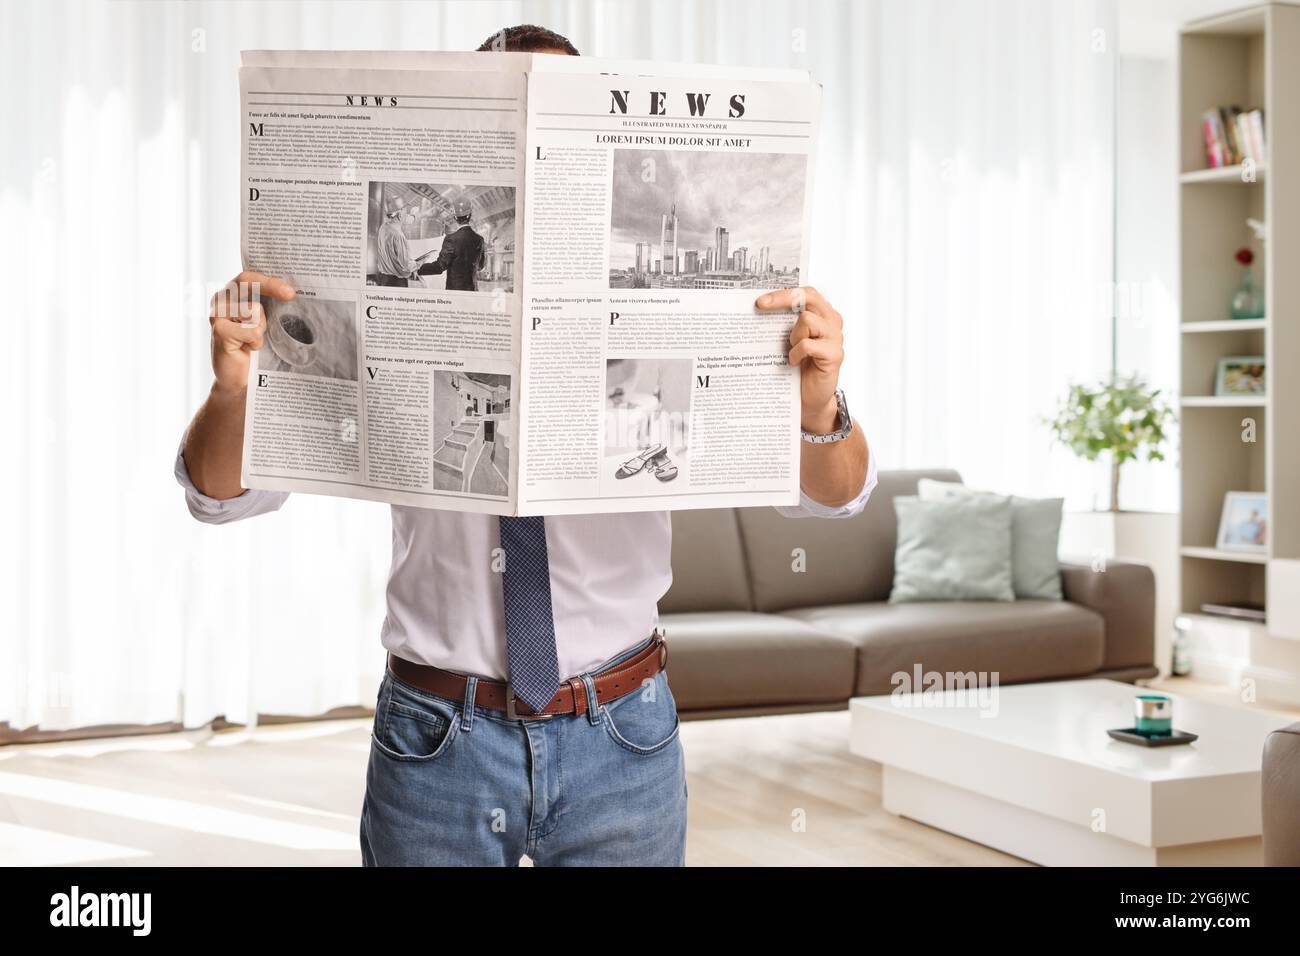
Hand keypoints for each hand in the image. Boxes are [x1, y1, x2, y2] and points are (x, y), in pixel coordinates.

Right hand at [209, 271, 294, 392]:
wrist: (237, 378)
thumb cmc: (250, 346)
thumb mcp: (260, 322)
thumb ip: (267, 305)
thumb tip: (292, 292)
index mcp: (230, 294)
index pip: (248, 278)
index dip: (269, 280)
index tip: (290, 290)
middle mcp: (220, 300)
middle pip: (247, 283)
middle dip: (270, 286)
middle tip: (290, 295)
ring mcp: (217, 314)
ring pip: (253, 310)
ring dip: (260, 328)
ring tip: (251, 339)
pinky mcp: (219, 331)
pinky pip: (251, 331)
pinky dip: (255, 342)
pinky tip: (245, 348)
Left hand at [755, 286, 843, 432]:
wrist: (809, 399)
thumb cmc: (797, 368)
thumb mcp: (789, 341)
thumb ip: (785, 323)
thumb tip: (760, 307)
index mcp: (822, 314)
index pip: (805, 293)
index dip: (783, 293)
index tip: (760, 301)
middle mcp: (831, 321)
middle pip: (809, 297)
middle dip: (783, 298)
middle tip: (761, 305)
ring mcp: (835, 337)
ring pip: (807, 320)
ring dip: (793, 335)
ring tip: (791, 351)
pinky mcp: (835, 354)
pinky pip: (808, 344)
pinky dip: (796, 353)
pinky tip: (794, 363)